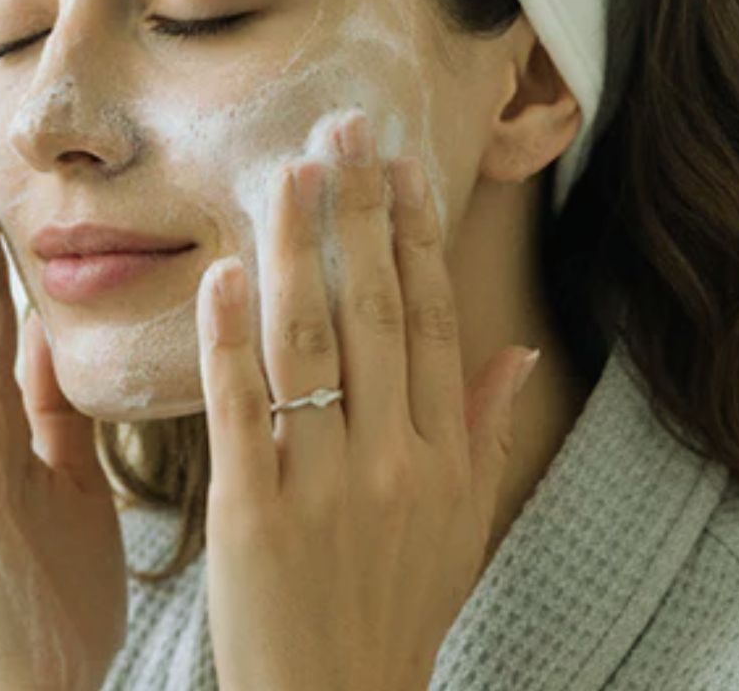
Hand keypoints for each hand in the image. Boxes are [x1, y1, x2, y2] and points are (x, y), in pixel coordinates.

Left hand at [195, 110, 542, 690]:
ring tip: (286, 172)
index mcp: (443, 459)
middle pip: (380, 312)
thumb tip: (514, 351)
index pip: (436, 321)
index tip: (401, 162)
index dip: (419, 235)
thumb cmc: (395, 612)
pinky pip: (243, 410)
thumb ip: (483, 432)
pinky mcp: (253, 516)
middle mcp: (394, 462)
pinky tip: (225, 273)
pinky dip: (231, 339)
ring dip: (301, 249)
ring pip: (314, 343)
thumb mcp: (459, 526)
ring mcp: (324, 487)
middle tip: (343, 127)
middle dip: (362, 212)